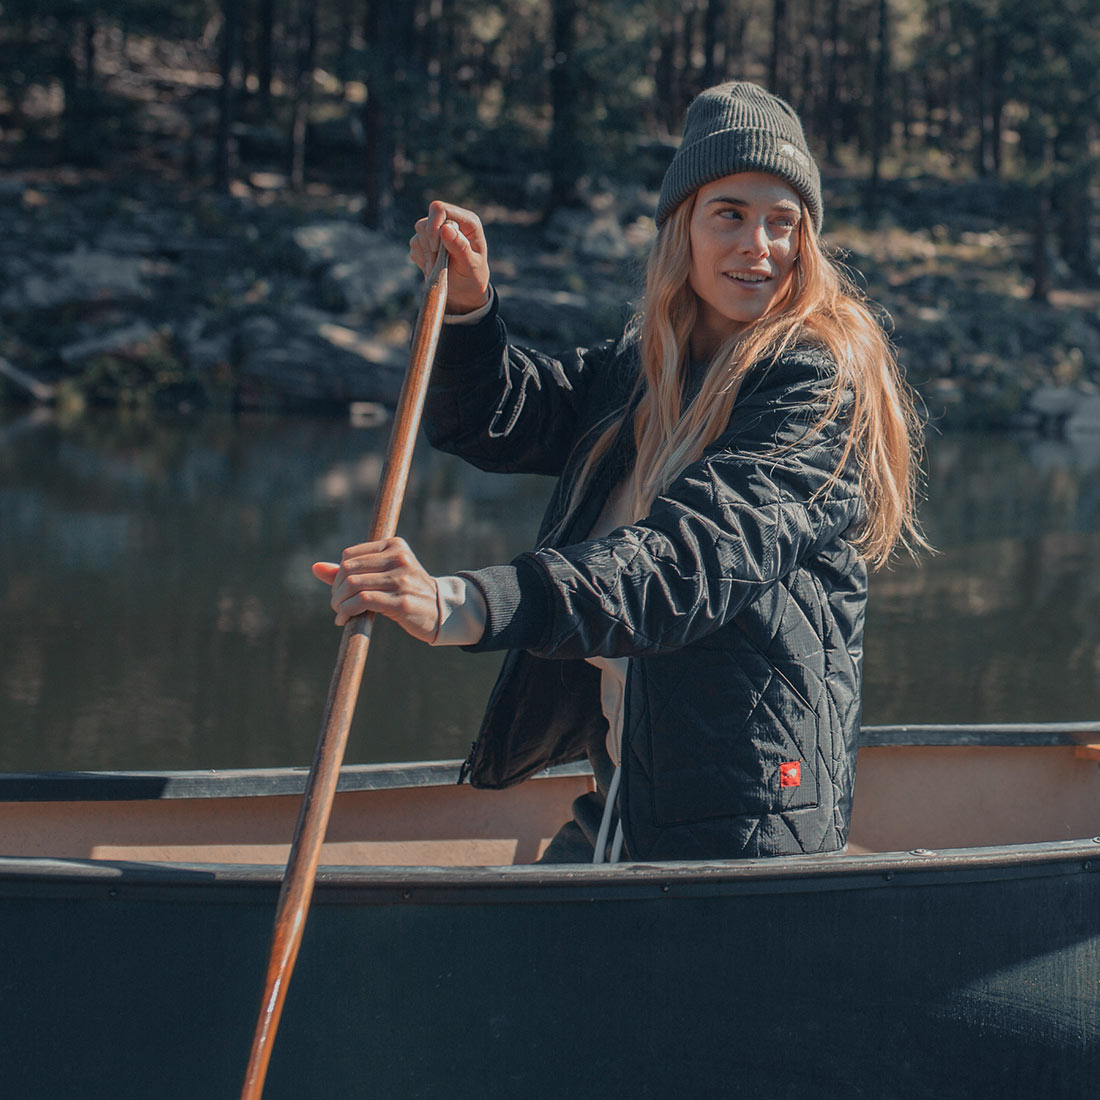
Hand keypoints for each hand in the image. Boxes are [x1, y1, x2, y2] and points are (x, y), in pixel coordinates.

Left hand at [312, 537, 439, 641]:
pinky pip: (362, 601)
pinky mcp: (402, 601)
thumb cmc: (405, 591)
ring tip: (340, 612)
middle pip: (349, 569)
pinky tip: (344, 619)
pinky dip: (347, 611)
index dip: (337, 575)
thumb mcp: (381, 575)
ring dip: (339, 602)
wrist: (440, 611)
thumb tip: (315, 568)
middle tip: (336, 604)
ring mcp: (402, 579)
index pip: (350, 555)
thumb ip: (350, 570)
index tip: (339, 591)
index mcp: (395, 545)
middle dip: (336, 589)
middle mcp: (400, 558)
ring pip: (353, 585)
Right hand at [409, 200, 490, 314]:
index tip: (435, 248)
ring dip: (427, 254)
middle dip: (429, 245)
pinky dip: (422, 259)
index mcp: (467, 221)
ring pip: (418, 234)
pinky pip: (414, 245)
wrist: (464, 290)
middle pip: (425, 222)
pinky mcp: (426, 241)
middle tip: (440, 263)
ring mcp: (437, 230)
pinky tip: (434, 267)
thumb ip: (460, 247)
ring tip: (440, 267)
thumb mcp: (470, 265)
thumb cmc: (472, 276)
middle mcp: (451, 221)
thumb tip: (445, 228)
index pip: (440, 209)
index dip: (433, 226)